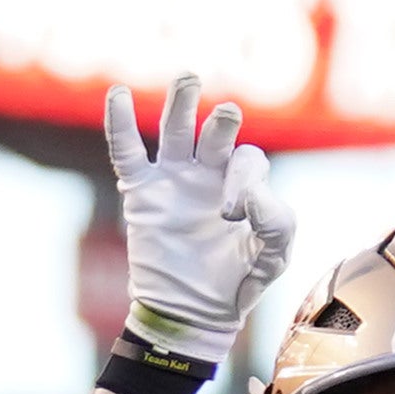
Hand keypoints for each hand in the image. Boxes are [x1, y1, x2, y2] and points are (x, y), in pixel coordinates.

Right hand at [101, 75, 296, 361]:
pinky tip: (118, 95)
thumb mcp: (272, 257)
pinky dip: (118, 122)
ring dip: (180, 104)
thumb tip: (253, 196)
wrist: (195, 314)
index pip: (247, 162)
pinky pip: (126, 151)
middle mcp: (208, 174)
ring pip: (175, 130)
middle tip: (228, 114)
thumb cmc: (237, 283)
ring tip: (188, 79)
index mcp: (242, 184)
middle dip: (221, 122)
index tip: (231, 215)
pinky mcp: (141, 192)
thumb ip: (276, 222)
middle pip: (214, 133)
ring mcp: (173, 180)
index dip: (243, 181)